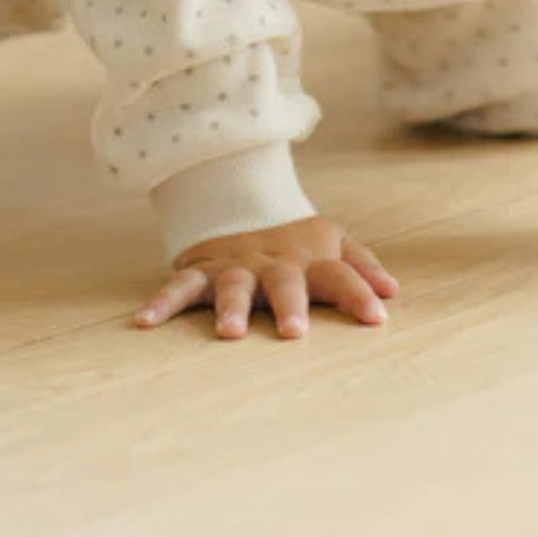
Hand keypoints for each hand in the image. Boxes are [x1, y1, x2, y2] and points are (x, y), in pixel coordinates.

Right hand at [131, 214, 399, 340]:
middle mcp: (274, 264)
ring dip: (230, 307)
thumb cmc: (296, 242)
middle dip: (289, 305)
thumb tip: (393, 292)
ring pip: (232, 285)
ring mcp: (235, 266)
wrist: (241, 203)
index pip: (341, 275)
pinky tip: (144, 322)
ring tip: (229, 333)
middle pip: (285, 282)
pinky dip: (161, 302)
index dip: (359, 294)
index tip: (378, 318)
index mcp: (310, 260)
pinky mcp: (201, 270)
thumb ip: (361, 267)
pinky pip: (179, 286)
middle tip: (293, 333)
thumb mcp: (332, 245)